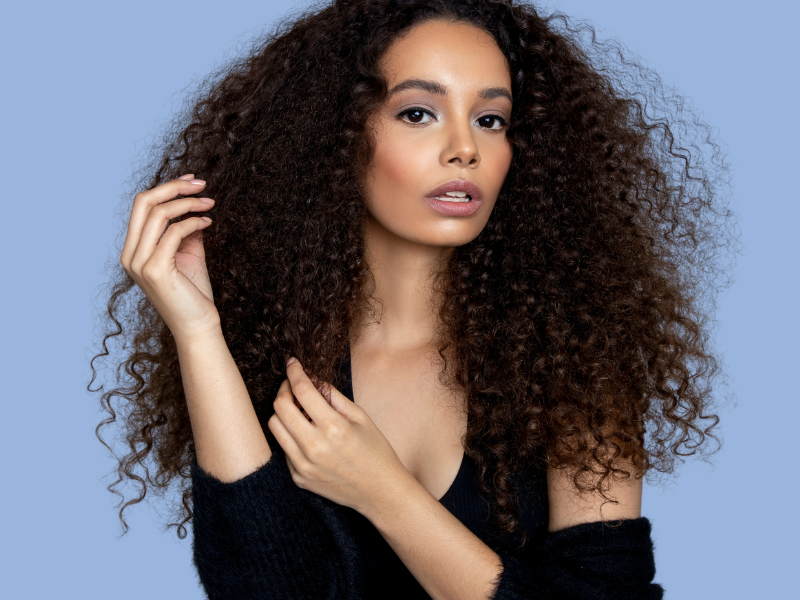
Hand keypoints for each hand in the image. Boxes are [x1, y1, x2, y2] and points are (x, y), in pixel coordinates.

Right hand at [119, 174, 219, 341]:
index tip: (192, 182)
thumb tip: (193, 205)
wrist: (198, 326)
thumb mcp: (188, 254)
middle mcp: (130, 255)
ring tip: (210, 203)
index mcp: (133, 251)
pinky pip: (175, 231)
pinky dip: (194, 221)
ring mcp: (140, 263)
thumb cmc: (194, 293)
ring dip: (188, 203)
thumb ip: (185, 230)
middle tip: (201, 183)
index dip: (167, 188)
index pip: (142, 206)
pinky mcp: (155, 269)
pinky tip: (208, 222)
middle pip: (144, 202)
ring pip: (159, 213)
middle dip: (174, 187)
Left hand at [267, 357, 409, 514]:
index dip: (294, 371)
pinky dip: (290, 434)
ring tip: (298, 409)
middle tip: (293, 385)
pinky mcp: (299, 477)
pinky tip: (306, 433)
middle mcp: (314, 447)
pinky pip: (283, 448)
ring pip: (274, 427)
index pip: (302, 391)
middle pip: (280, 407)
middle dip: (284, 389)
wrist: (380, 492)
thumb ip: (334, 396)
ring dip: (282, 412)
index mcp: (334, 427)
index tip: (292, 363)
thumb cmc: (376, 451)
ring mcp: (303, 465)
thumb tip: (313, 378)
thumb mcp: (361, 417)